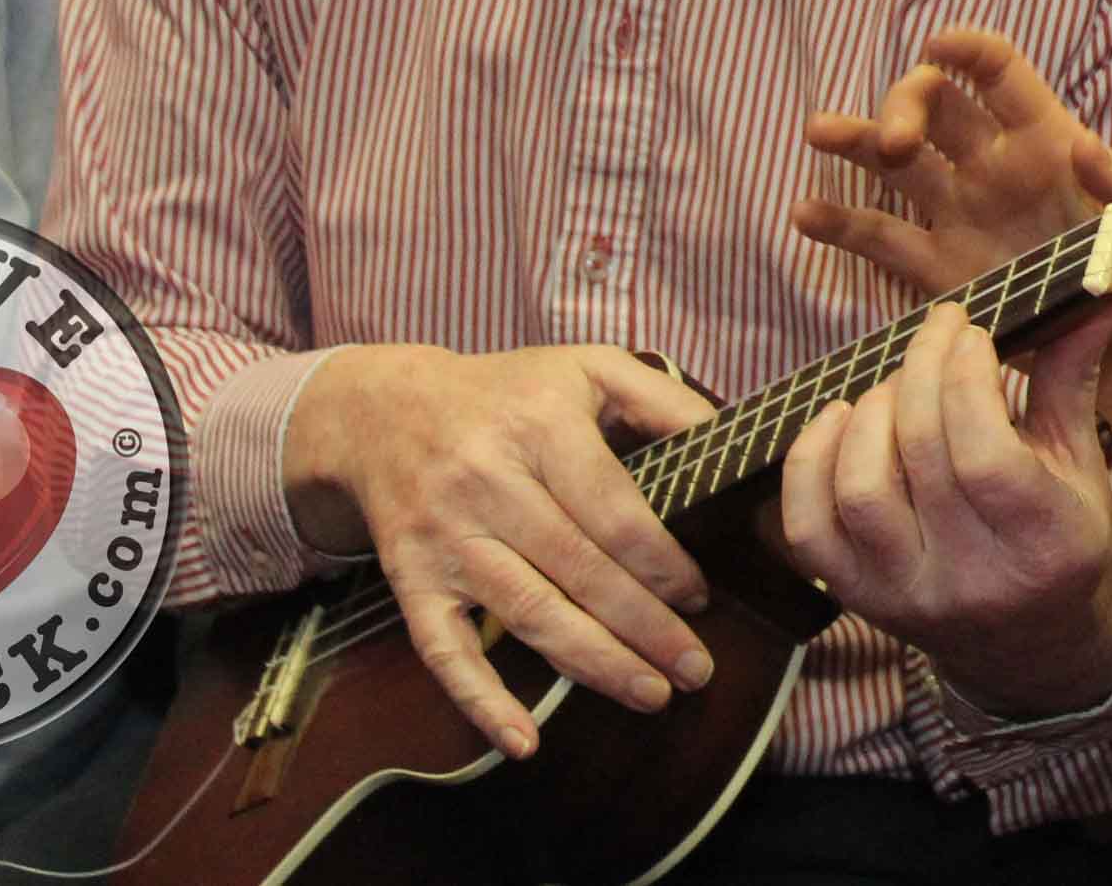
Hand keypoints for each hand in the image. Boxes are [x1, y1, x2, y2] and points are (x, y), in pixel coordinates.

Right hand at [280, 342, 718, 758]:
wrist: (386, 410)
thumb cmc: (508, 393)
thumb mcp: (587, 368)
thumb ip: (661, 398)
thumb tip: (726, 445)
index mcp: (538, 427)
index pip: (612, 511)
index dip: (661, 563)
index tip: (700, 597)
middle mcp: (487, 483)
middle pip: (577, 570)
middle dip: (644, 628)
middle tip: (695, 670)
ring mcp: (445, 537)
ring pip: (527, 613)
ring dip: (593, 663)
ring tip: (650, 694)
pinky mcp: (410, 579)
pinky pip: (443, 651)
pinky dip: (480, 701)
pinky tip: (522, 743)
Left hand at [779, 300, 1111, 719]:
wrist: (1033, 651)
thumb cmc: (1065, 544)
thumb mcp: (1083, 469)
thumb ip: (1072, 382)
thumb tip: (1094, 296)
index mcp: (1043, 544)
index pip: (984, 454)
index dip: (967, 379)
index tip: (971, 333)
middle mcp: (971, 578)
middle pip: (920, 454)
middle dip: (922, 369)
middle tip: (938, 331)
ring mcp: (906, 594)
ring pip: (860, 489)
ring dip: (870, 412)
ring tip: (898, 383)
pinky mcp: (858, 599)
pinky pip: (808, 528)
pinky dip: (809, 460)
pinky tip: (838, 418)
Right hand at [797, 26, 1111, 292]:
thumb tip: (1089, 146)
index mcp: (1044, 138)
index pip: (999, 72)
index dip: (969, 50)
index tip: (938, 44)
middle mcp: (991, 164)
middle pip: (935, 104)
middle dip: (906, 104)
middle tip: (894, 142)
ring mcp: (958, 212)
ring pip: (895, 162)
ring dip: (855, 140)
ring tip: (819, 130)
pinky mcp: (937, 268)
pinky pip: (880, 237)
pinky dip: (840, 223)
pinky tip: (804, 212)